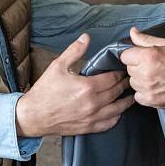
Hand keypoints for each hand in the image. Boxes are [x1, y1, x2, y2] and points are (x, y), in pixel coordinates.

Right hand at [16, 34, 134, 137]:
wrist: (33, 116)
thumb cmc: (44, 91)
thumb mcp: (58, 66)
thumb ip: (75, 51)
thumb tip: (86, 37)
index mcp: (87, 87)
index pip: (112, 78)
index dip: (120, 72)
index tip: (124, 68)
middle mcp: (93, 103)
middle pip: (117, 92)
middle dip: (125, 84)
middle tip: (130, 79)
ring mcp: (92, 117)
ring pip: (117, 109)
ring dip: (126, 101)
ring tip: (131, 95)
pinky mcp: (89, 128)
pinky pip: (109, 123)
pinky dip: (117, 117)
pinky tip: (118, 111)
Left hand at [120, 28, 164, 107]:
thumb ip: (145, 39)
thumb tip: (132, 32)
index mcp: (147, 56)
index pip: (125, 56)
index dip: (133, 55)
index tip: (141, 57)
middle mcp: (144, 73)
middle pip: (129, 69)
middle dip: (137, 67)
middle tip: (152, 67)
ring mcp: (146, 88)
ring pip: (133, 82)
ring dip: (140, 80)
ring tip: (155, 77)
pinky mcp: (149, 99)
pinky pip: (138, 95)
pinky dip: (144, 92)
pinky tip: (155, 88)